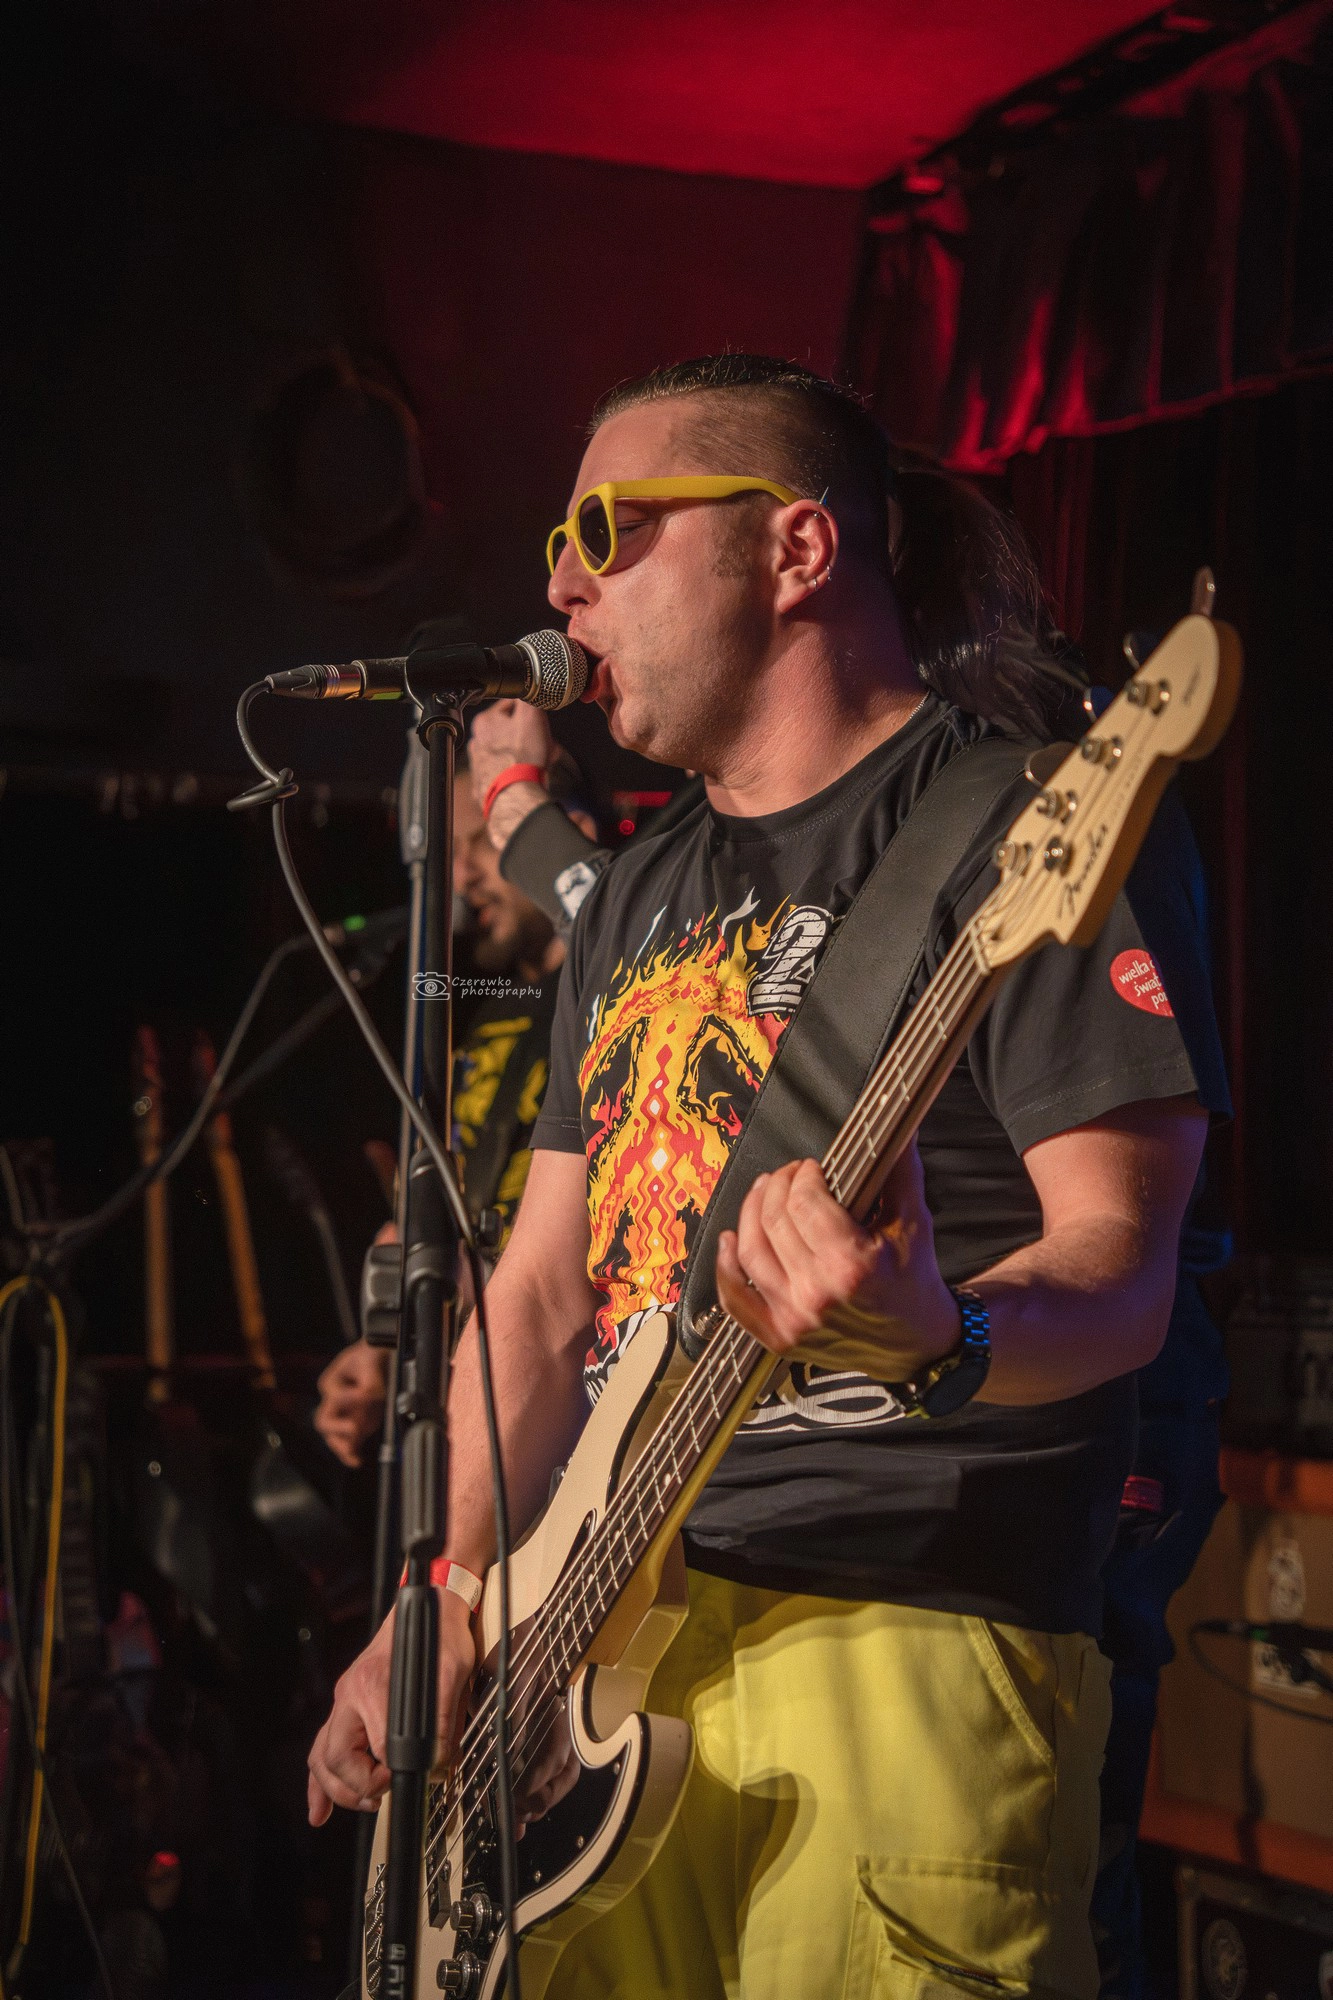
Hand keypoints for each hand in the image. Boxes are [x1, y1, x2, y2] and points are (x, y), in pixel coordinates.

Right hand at [307, 1589, 475, 1824]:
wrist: (428, 1605)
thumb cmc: (441, 1636)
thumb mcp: (453, 1675)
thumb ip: (446, 1723)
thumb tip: (436, 1769)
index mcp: (375, 1685)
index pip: (376, 1747)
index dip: (391, 1774)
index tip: (411, 1779)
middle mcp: (351, 1694)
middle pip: (337, 1758)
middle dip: (359, 1787)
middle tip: (387, 1794)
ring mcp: (344, 1700)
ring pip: (322, 1757)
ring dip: (338, 1790)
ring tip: (365, 1804)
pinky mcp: (345, 1706)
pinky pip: (321, 1749)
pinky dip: (317, 1783)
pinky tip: (319, 1812)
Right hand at [314, 1339, 387, 1467]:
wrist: (383, 1355)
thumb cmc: (372, 1352)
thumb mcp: (371, 1359)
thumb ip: (369, 1379)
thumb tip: (369, 1394)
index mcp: (332, 1383)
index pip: (335, 1396)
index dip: (350, 1397)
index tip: (367, 1393)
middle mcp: (334, 1401)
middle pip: (326, 1422)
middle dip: (338, 1429)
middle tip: (353, 1429)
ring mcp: (346, 1415)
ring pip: (335, 1437)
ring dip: (343, 1446)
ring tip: (353, 1456)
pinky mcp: (358, 1423)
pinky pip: (351, 1442)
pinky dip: (352, 1453)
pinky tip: (358, 1461)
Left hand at [469, 699, 554, 850]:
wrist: (515, 797)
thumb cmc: (522, 759)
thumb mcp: (532, 716)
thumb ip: (530, 696)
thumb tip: (531, 686)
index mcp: (484, 722)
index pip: (510, 705)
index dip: (530, 712)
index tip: (540, 721)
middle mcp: (476, 743)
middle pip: (509, 731)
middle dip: (528, 736)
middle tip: (544, 744)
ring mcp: (479, 766)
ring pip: (507, 753)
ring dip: (524, 755)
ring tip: (539, 762)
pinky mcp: (484, 787)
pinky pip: (504, 775)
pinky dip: (516, 775)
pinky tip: (528, 777)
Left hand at [714, 1148, 959, 1380]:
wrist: (917, 1345)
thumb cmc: (915, 1280)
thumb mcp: (913, 1222)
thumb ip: (900, 1169)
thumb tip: (898, 1125)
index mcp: (853, 1265)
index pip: (805, 1202)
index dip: (803, 1176)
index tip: (812, 1168)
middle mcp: (818, 1293)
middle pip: (774, 1221)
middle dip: (778, 1186)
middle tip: (789, 1176)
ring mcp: (794, 1318)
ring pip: (750, 1251)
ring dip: (750, 1213)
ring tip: (764, 1194)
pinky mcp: (780, 1337)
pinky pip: (735, 1299)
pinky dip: (725, 1266)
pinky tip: (730, 1240)